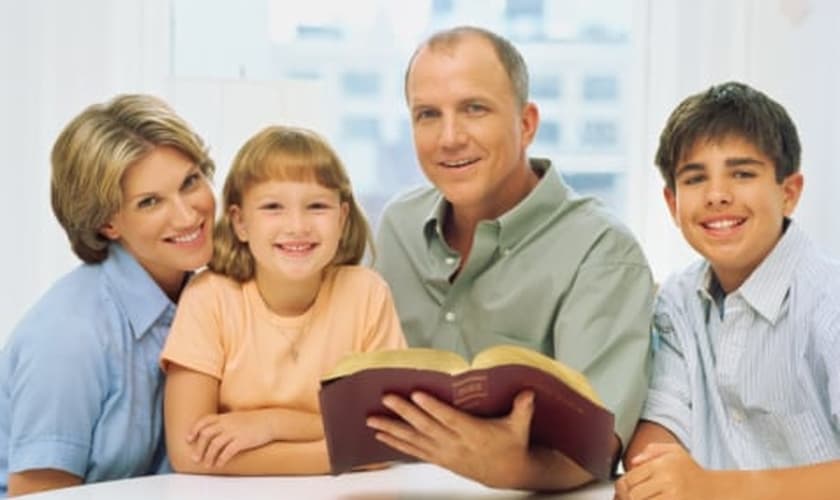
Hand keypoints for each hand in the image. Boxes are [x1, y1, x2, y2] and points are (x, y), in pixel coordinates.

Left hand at [187, 411, 277, 467]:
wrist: (271, 421)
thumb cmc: (255, 420)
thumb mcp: (237, 417)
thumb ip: (225, 422)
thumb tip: (214, 431)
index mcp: (225, 417)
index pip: (204, 421)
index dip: (194, 430)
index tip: (189, 439)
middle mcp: (227, 423)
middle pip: (206, 434)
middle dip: (199, 448)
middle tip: (196, 457)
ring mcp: (235, 432)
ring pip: (214, 445)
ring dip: (208, 456)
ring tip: (207, 464)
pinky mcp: (242, 440)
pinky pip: (227, 451)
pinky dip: (221, 459)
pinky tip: (219, 464)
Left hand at [366, 390, 535, 488]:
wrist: (508, 474)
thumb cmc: (512, 445)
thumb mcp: (520, 427)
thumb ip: (522, 408)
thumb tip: (527, 392)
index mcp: (474, 433)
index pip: (449, 419)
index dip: (433, 407)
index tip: (418, 394)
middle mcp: (455, 444)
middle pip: (426, 427)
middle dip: (405, 412)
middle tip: (387, 398)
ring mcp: (445, 453)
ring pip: (414, 440)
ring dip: (392, 429)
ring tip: (372, 420)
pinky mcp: (439, 458)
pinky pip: (414, 451)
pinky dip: (396, 442)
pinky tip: (382, 435)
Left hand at [615, 443, 718, 499]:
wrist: (715, 490)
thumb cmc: (692, 472)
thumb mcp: (675, 452)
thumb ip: (652, 450)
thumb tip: (634, 461)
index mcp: (663, 465)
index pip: (629, 478)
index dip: (622, 486)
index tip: (624, 490)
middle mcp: (668, 481)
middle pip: (633, 495)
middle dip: (628, 498)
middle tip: (631, 498)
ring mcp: (674, 497)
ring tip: (644, 498)